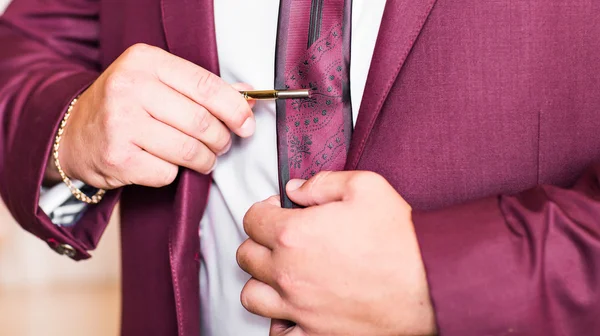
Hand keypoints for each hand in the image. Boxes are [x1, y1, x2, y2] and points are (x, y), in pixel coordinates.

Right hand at [54, 43, 254, 188]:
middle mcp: (130, 88)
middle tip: (222, 144)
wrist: (73, 133)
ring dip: (205, 160)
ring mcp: (121, 124)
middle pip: (202, 121)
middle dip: (221, 139)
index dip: (235, 109)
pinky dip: (175, 173)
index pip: (206, 86)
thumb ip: (202, 88)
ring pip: (189, 150)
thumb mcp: (158, 83)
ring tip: (203, 158)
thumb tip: (249, 95)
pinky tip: (165, 164)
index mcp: (145, 61)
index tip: (247, 124)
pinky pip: (168, 173)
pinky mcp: (117, 158)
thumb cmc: (125, 106)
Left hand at [237, 171, 436, 335]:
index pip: (252, 219)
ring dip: (263, 281)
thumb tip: (296, 189)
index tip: (277, 212)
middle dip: (260, 242)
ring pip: (252, 295)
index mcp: (294, 234)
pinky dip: (279, 322)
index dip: (263, 211)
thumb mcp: (366, 188)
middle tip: (281, 239)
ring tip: (283, 274)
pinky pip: (277, 334)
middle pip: (247, 256)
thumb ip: (323, 183)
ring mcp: (299, 309)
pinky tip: (293, 310)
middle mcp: (289, 273)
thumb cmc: (402, 241)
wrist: (430, 286)